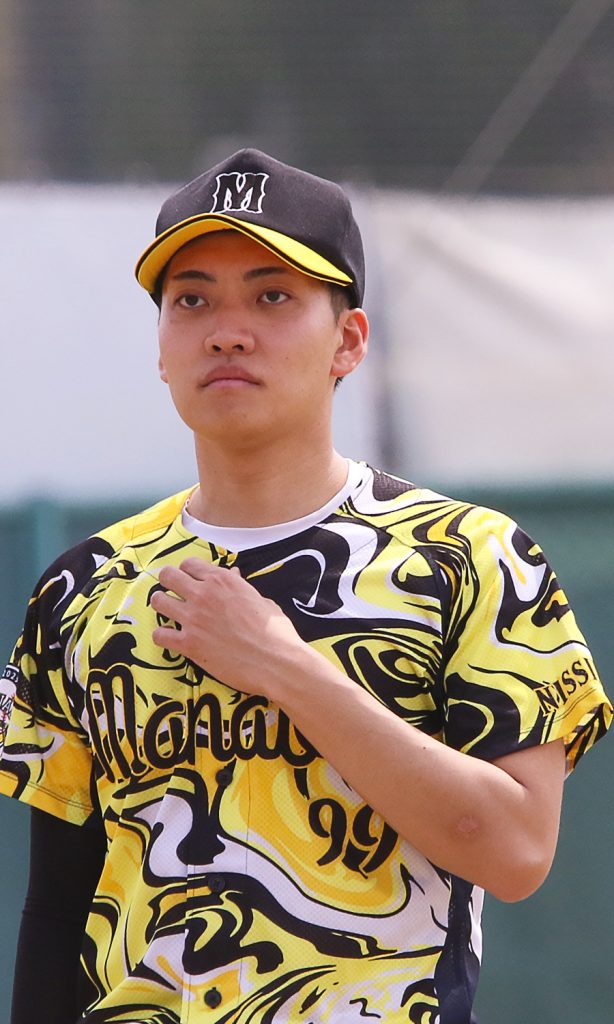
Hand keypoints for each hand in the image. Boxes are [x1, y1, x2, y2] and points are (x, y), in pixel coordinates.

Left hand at [150, 557, 303, 694]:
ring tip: (169, 613)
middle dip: (168, 583)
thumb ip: (241, 587)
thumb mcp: (260, 599)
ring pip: (158, 601)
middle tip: (174, 593)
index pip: (189, 564)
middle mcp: (204, 594)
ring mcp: (193, 619)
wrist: (276, 661)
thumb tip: (234, 575)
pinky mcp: (188, 644)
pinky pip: (159, 634)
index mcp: (222, 580)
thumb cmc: (275, 630)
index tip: (190, 581)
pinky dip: (163, 636)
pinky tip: (172, 639)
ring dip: (162, 606)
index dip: (187, 572)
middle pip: (167, 576)